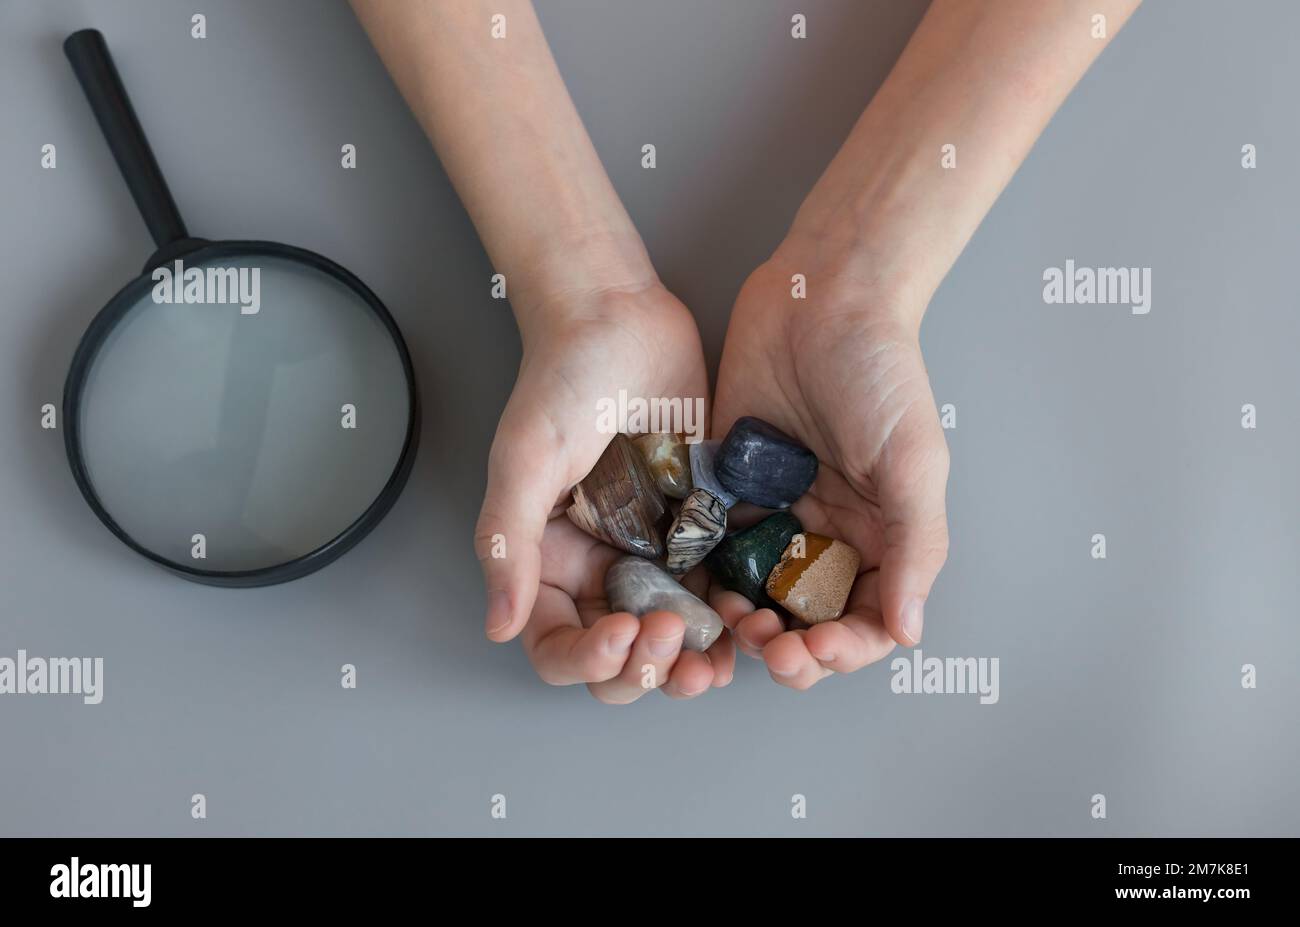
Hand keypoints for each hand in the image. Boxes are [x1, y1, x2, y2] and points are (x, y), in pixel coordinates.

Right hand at [475, 282, 734, 701]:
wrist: (620, 316)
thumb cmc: (562, 378)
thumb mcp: (523, 461)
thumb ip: (507, 544)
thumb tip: (496, 626)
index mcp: (551, 562)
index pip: (559, 644)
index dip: (587, 659)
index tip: (621, 633)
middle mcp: (602, 567)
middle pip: (621, 656)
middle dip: (646, 670)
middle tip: (674, 643)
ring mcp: (656, 552)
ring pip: (676, 638)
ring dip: (694, 663)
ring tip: (719, 662)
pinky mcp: (703, 529)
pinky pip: (720, 590)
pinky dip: (733, 616)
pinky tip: (749, 617)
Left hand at [711, 245, 949, 689]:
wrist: (820, 297)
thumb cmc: (880, 373)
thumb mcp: (914, 462)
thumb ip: (914, 547)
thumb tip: (908, 632)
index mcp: (880, 536)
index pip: (865, 622)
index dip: (844, 650)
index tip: (814, 650)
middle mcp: (826, 535)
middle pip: (805, 621)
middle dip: (790, 648)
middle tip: (767, 646)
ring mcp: (773, 515)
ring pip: (754, 596)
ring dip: (743, 622)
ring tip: (730, 619)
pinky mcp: (725, 489)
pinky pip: (710, 549)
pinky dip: (704, 577)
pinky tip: (693, 587)